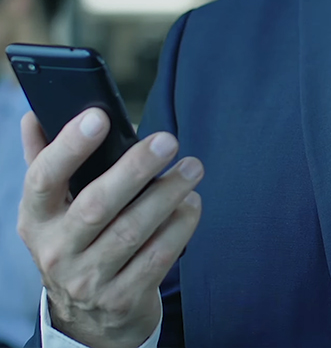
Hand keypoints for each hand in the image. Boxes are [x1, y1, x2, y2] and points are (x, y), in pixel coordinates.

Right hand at [17, 108, 203, 347]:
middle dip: (135, 169)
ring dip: (168, 195)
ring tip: (192, 168)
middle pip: (97, 205)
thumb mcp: (53, 212)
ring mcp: (89, 280)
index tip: (99, 116)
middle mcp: (57, 252)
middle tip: (168, 141)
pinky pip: (157, 257)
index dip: (68, 146)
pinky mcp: (123, 298)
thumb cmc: (77, 245)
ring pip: (133, 231)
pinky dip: (179, 227)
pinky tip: (192, 204)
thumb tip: (35, 115)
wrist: (90, 319)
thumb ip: (45, 163)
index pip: (43, 179)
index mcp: (36, 221)